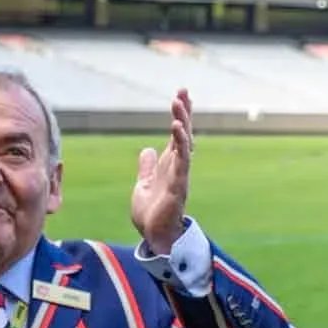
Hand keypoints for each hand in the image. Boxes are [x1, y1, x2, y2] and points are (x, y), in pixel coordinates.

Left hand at [131, 89, 192, 254]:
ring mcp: (180, 175)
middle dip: (184, 112)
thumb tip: (146, 150)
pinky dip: (181, 143)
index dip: (180, 115)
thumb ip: (147, 167)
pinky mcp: (178, 185)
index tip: (180, 95)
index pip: (177, 135)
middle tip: (182, 91)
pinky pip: (182, 160)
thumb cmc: (151, 213)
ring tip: (178, 103)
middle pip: (183, 134)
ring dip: (182, 122)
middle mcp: (178, 166)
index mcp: (169, 165)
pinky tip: (177, 127)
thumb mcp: (143, 184)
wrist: (153, 236)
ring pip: (184, 143)